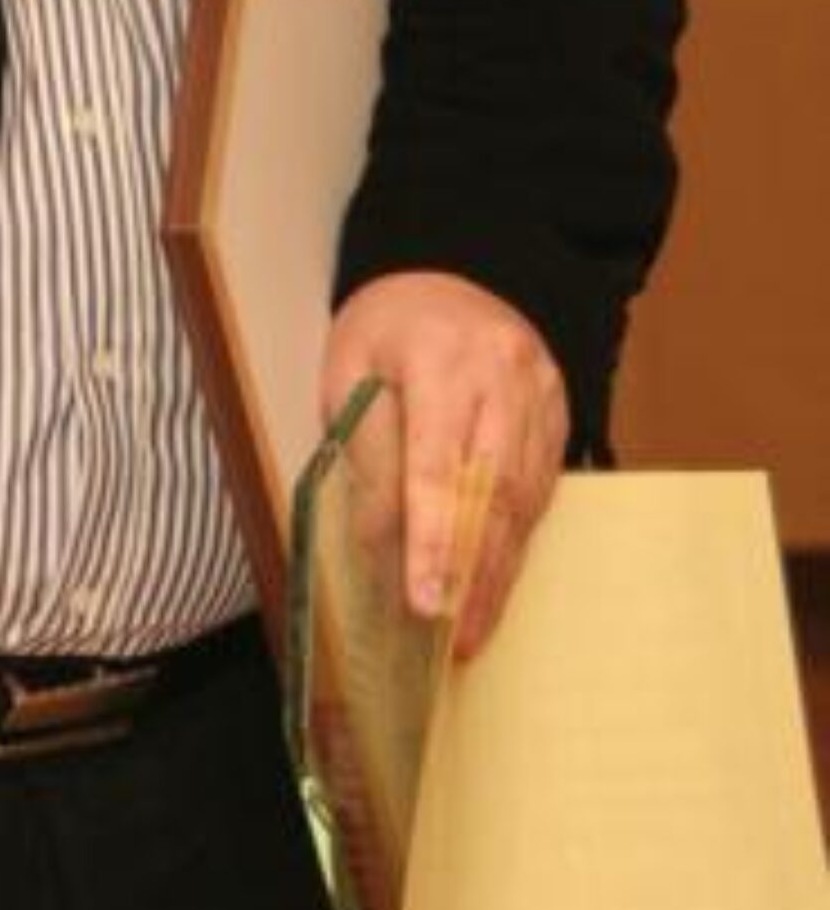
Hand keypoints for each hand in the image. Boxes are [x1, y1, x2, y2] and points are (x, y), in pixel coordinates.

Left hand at [321, 270, 567, 659]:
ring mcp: (542, 389)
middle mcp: (504, 374)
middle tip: (456, 638)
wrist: (445, 271)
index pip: (438, 465)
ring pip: (526, 496)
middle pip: (494, 491)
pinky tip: (499, 574)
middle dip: (476, 573)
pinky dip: (518, 534)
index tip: (426, 602)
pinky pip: (543, 483)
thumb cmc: (385, 328)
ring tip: (475, 624)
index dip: (434, 540)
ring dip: (501, 566)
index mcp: (442, 359)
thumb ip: (367, 457)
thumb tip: (379, 546)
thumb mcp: (350, 376)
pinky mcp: (559, 407)